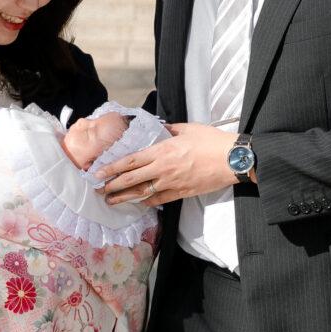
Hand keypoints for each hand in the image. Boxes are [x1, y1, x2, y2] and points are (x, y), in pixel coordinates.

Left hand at [97, 124, 251, 204]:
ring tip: (111, 201)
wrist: (231, 159)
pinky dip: (146, 202)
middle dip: (112, 185)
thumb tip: (159, 128)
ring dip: (124, 198)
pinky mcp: (181, 192)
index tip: (99, 172)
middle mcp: (163, 168)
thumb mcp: (188, 128)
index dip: (113, 168)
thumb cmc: (211, 141)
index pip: (131, 160)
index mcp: (162, 150)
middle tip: (99, 190)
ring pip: (142, 193)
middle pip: (131, 179)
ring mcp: (172, 183)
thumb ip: (170, 129)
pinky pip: (159, 199)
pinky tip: (138, 203)